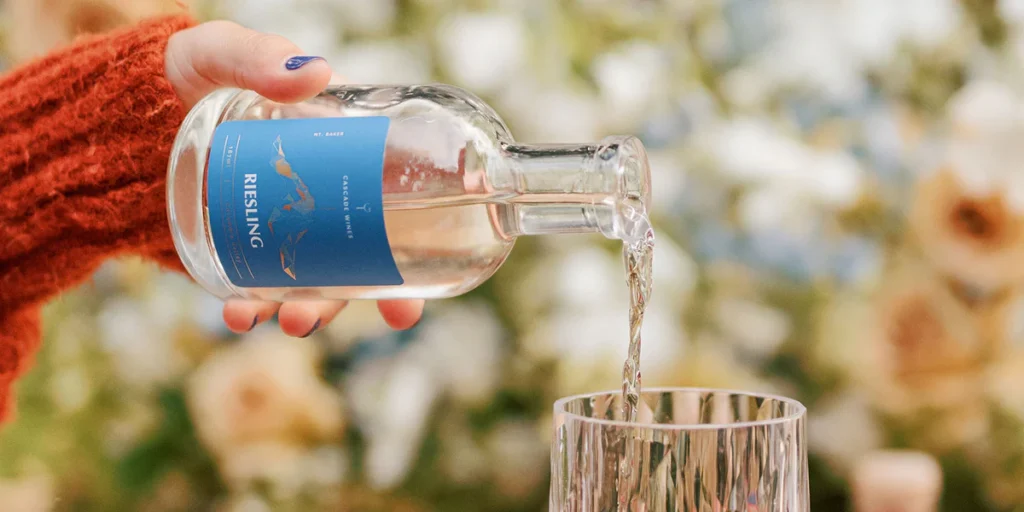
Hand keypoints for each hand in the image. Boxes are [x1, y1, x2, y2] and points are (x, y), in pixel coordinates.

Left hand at [163, 20, 423, 335]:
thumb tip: (315, 71)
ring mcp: (284, 224)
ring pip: (310, 279)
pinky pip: (256, 285)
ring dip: (306, 309)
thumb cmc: (190, 71)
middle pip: (356, 257)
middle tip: (357, 314)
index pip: (394, 204)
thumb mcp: (220, 54)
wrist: (127, 107)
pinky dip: (251, 307)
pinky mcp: (241, 245)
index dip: (414, 255)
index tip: (407, 302)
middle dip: (355, 299)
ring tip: (288, 321)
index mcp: (343, 150)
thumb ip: (259, 56)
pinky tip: (237, 315)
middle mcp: (322, 194)